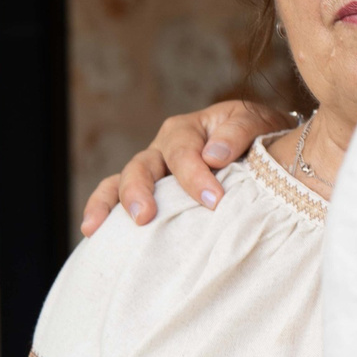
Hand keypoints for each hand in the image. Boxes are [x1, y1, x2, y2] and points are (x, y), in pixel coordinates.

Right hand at [80, 99, 286, 231]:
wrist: (263, 144)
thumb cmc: (259, 134)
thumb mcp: (257, 122)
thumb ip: (239, 133)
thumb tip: (213, 156)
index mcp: (187, 130)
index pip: (183, 153)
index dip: (195, 177)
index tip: (214, 201)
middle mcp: (163, 148)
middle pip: (141, 166)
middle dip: (140, 191)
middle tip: (145, 216)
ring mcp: (152, 171)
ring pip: (119, 181)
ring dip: (111, 204)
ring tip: (99, 228)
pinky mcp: (150, 191)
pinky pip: (117, 198)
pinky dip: (103, 212)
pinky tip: (93, 234)